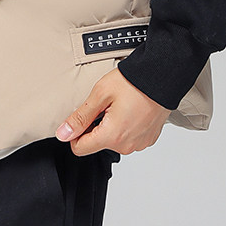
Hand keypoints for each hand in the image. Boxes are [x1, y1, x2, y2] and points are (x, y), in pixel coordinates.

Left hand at [55, 68, 170, 155]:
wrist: (163, 76)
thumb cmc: (133, 82)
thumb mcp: (100, 94)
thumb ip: (80, 117)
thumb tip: (63, 134)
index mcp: (112, 136)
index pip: (79, 148)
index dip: (75, 132)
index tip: (82, 115)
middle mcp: (126, 146)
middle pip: (97, 143)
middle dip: (95, 126)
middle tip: (105, 104)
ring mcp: (139, 144)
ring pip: (113, 140)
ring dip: (111, 126)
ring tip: (120, 105)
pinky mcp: (148, 139)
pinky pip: (128, 138)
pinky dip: (125, 126)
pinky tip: (130, 109)